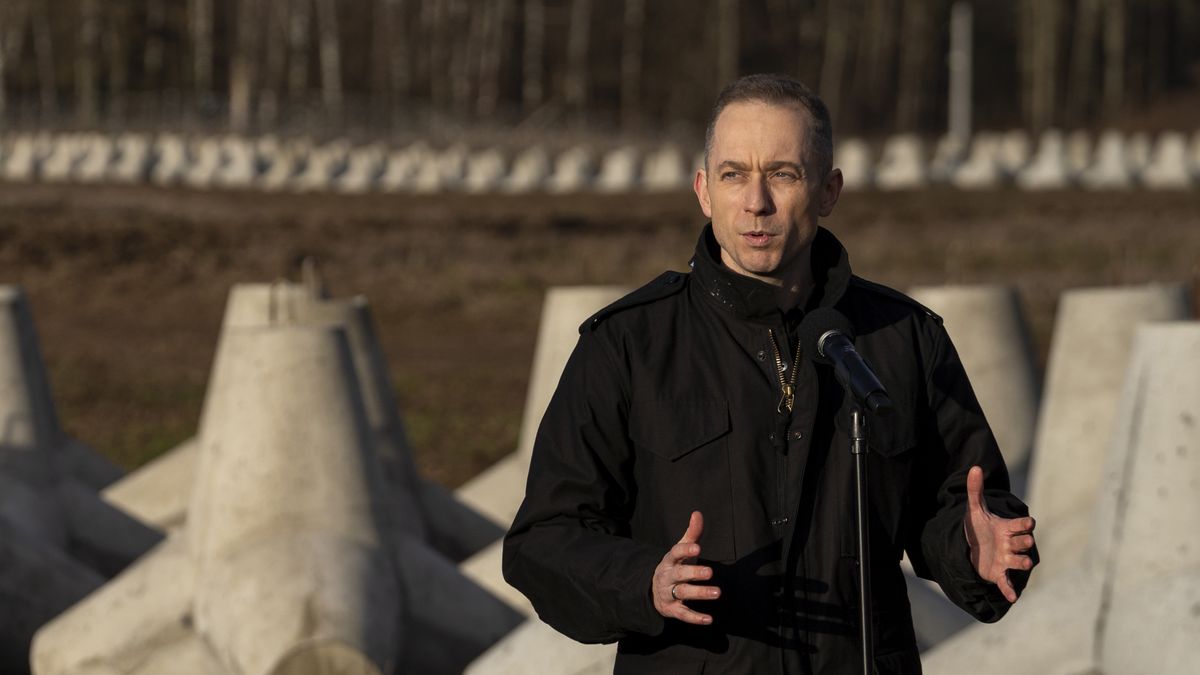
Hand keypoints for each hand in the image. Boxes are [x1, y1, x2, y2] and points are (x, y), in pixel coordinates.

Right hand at [652, 510, 720, 624]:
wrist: (653, 590)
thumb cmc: (674, 566)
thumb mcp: (681, 550)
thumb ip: (691, 534)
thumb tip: (698, 513)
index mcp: (669, 560)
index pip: (675, 553)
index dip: (686, 550)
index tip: (697, 547)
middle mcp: (667, 576)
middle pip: (679, 574)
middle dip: (694, 573)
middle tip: (710, 572)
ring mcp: (668, 593)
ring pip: (683, 593)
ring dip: (699, 593)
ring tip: (717, 592)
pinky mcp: (672, 609)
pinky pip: (683, 614)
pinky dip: (695, 618)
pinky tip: (709, 619)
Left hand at [964, 465, 1035, 602]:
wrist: (973, 547)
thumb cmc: (979, 528)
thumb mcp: (975, 509)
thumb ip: (976, 490)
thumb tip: (974, 468)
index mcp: (1007, 529)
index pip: (1021, 525)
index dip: (1025, 524)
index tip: (1029, 522)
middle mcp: (1010, 544)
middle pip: (1023, 543)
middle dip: (1025, 542)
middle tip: (1026, 541)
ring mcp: (1006, 560)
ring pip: (1019, 562)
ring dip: (1022, 562)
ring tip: (1026, 562)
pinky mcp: (998, 574)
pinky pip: (1006, 583)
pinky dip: (1009, 589)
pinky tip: (1012, 597)